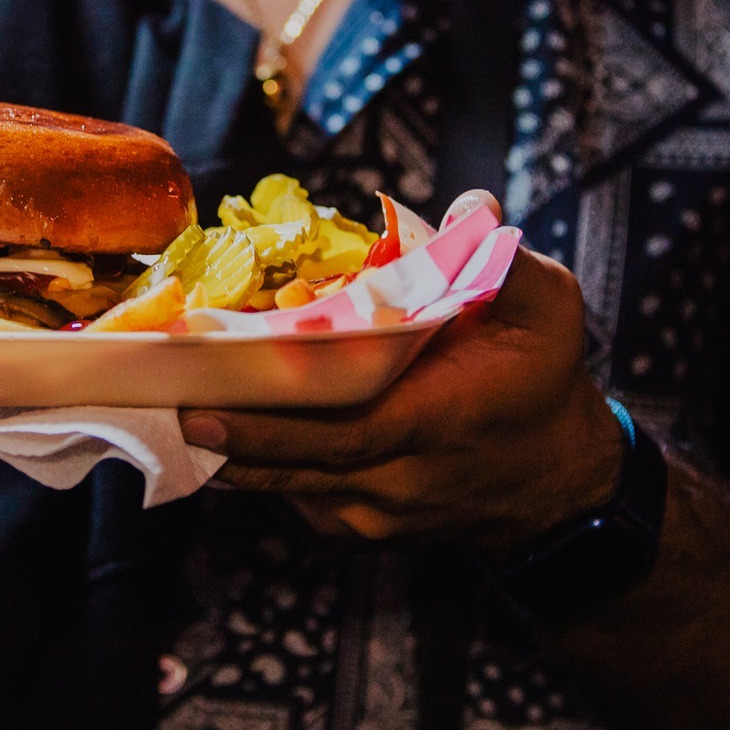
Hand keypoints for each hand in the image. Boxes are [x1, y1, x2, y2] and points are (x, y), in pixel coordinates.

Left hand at [183, 195, 626, 554]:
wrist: (561, 487)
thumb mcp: (547, 313)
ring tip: (178, 412)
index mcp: (437, 422)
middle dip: (231, 441)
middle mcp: (403, 478)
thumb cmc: (545, 386)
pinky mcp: (368, 527)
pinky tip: (230, 434)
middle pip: (301, 467)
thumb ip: (503, 260)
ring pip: (293, 487)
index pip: (344, 434)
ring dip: (238, 456)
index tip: (206, 406)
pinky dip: (267, 469)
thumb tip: (470, 202)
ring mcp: (382, 512)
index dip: (272, 428)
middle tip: (168, 407)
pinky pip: (306, 498)